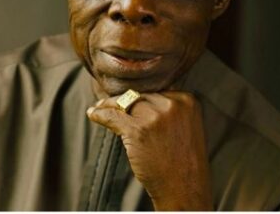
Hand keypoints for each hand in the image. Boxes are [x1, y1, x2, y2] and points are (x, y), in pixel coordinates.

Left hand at [86, 91, 212, 210]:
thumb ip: (167, 109)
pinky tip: (93, 114)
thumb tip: (137, 97)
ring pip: (124, 102)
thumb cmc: (182, 160)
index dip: (138, 96)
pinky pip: (112, 115)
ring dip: (107, 105)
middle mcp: (172, 104)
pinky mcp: (138, 129)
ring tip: (98, 108)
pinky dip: (100, 114)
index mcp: (186, 100)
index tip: (126, 100)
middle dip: (121, 100)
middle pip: (138, 94)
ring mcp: (155, 116)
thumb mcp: (185, 126)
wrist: (184, 188)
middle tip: (106, 103)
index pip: (154, 90)